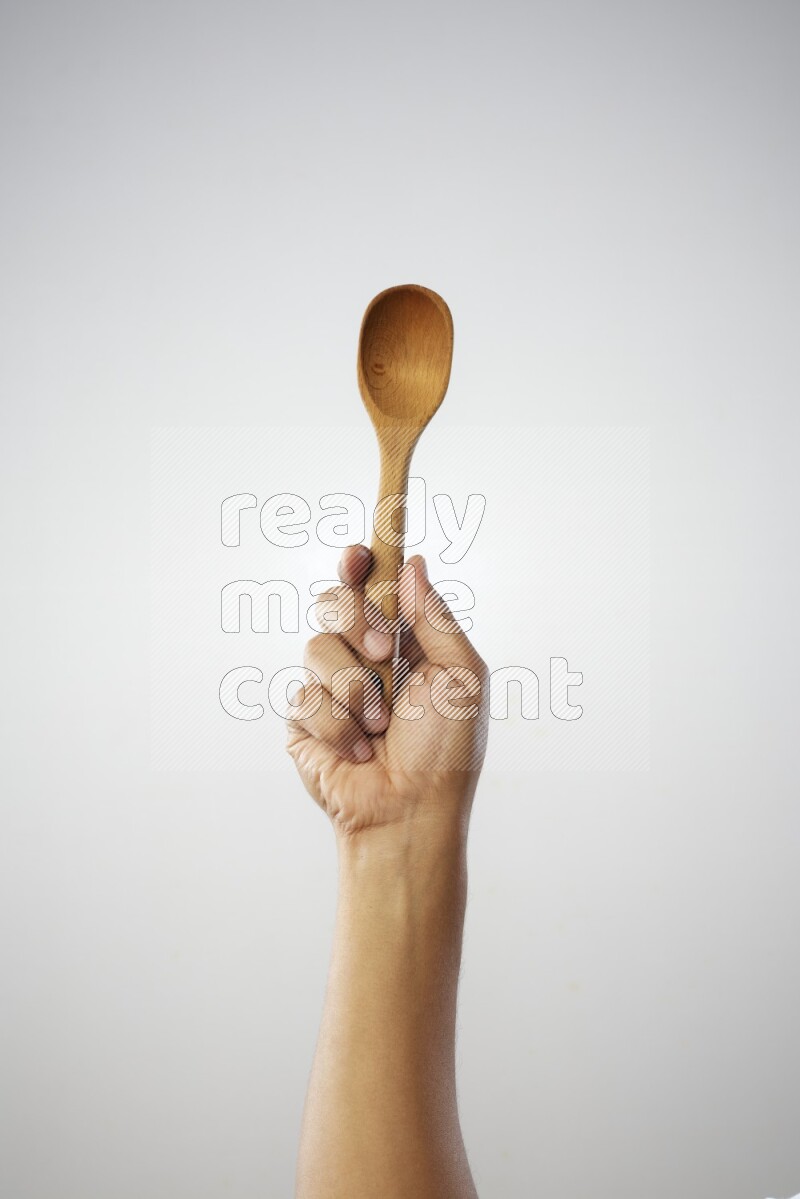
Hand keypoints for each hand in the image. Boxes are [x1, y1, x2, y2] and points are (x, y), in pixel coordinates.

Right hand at [286, 546, 487, 837]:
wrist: (410, 812)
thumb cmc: (446, 752)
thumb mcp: (461, 677)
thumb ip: (434, 617)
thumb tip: (412, 562)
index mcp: (403, 641)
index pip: (370, 585)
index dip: (359, 562)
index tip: (359, 555)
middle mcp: (363, 658)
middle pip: (332, 601)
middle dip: (354, 620)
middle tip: (381, 652)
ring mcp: (330, 688)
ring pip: (316, 648)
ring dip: (355, 689)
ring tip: (379, 727)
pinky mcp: (303, 721)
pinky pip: (304, 698)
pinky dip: (338, 726)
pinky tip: (358, 752)